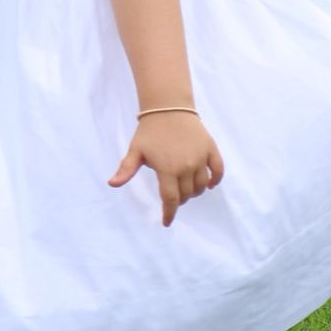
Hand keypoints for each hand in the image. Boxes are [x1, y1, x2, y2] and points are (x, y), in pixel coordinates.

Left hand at [108, 113, 224, 226]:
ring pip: (201, 186)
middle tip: (173, 196)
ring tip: (187, 189)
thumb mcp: (135, 151)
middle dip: (179, 200)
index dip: (169, 213)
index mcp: (167, 169)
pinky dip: (215, 180)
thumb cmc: (149, 131)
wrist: (168, 108)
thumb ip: (126, 169)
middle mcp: (186, 166)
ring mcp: (200, 158)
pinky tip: (210, 184)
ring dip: (194, 192)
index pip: (170, 199)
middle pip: (186, 195)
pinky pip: (218, 170)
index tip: (166, 222)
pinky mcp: (210, 149)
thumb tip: (112, 184)